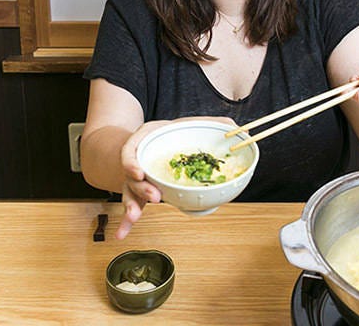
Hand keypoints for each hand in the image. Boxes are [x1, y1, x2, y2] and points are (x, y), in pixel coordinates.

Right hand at [115, 115, 237, 239]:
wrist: (157, 141)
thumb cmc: (175, 133)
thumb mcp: (191, 123)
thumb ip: (214, 124)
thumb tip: (235, 128)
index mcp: (147, 139)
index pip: (131, 148)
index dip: (131, 162)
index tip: (139, 172)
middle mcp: (138, 158)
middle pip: (132, 174)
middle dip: (142, 187)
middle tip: (155, 197)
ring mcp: (137, 176)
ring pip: (129, 191)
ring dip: (131, 206)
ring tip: (134, 217)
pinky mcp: (139, 191)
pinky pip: (132, 205)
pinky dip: (126, 221)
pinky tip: (123, 233)